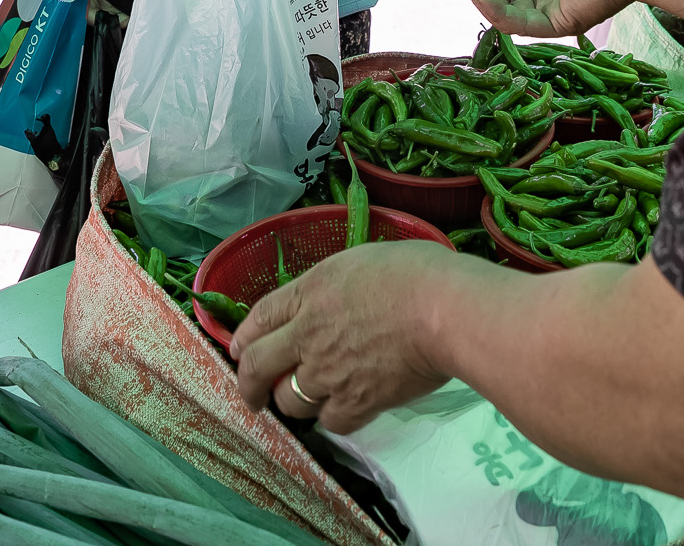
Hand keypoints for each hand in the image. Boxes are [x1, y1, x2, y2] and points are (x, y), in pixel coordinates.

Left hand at [231, 240, 467, 432]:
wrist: (443, 310)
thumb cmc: (415, 272)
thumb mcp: (362, 261)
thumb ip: (337, 286)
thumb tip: (337, 299)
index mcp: (309, 292)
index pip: (260, 317)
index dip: (244, 337)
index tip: (240, 350)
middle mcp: (307, 335)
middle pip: (257, 366)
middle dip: (248, 385)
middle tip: (253, 396)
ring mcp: (328, 373)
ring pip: (290, 401)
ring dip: (293, 402)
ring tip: (308, 401)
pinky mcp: (356, 403)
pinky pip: (331, 422)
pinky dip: (333, 418)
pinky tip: (344, 409)